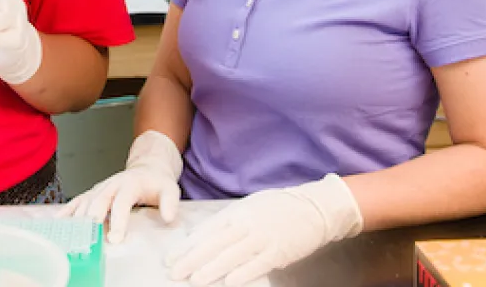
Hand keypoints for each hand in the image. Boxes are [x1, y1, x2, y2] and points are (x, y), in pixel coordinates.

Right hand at [61, 130, 182, 243]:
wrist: (147, 169)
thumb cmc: (157, 182)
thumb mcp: (170, 189)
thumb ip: (170, 203)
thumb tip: (168, 217)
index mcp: (129, 183)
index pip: (121, 202)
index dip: (118, 220)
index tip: (116, 238)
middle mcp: (112, 184)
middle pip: (99, 200)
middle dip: (93, 219)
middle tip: (90, 237)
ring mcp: (101, 188)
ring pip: (86, 201)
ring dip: (79, 217)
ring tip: (74, 235)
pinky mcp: (94, 192)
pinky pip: (78, 200)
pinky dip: (68, 210)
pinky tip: (60, 222)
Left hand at [165, 174, 363, 286]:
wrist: (314, 207)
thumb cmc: (279, 207)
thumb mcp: (250, 206)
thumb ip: (229, 220)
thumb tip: (204, 234)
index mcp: (238, 212)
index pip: (206, 229)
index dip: (187, 244)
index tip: (171, 256)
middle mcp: (247, 224)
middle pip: (214, 243)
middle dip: (191, 259)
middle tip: (173, 270)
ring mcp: (263, 238)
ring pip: (231, 255)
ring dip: (211, 269)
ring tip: (193, 279)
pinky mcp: (279, 252)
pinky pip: (257, 265)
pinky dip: (242, 274)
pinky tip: (228, 282)